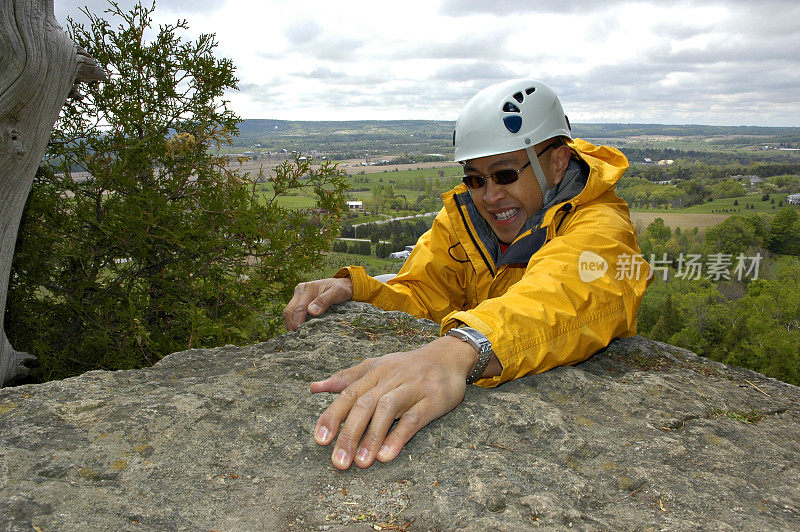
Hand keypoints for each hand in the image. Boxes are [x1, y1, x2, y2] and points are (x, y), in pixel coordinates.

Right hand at [283, 277, 353, 330]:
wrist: (342, 285)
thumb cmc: (341, 290)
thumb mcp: (338, 292)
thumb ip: (325, 300)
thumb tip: (311, 311)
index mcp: (309, 288)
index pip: (300, 308)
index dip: (298, 322)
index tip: (300, 333)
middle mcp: (301, 290)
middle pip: (290, 311)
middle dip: (292, 325)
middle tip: (297, 338)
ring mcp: (298, 294)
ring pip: (288, 312)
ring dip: (290, 324)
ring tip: (296, 336)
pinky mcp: (298, 299)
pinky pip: (292, 311)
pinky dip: (293, 321)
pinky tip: (298, 330)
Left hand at [310, 336, 477, 469]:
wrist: (449, 357)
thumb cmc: (406, 367)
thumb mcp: (375, 366)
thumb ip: (346, 378)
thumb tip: (314, 388)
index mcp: (374, 373)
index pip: (348, 394)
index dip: (333, 416)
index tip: (320, 439)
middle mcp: (390, 379)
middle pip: (364, 404)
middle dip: (349, 434)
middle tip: (338, 461)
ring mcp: (411, 389)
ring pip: (387, 410)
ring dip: (372, 437)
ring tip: (361, 462)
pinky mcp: (432, 400)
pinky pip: (413, 418)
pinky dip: (399, 436)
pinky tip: (387, 454)